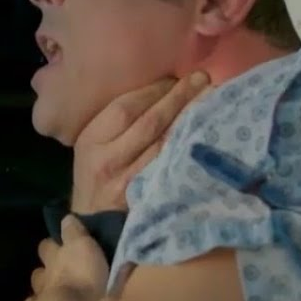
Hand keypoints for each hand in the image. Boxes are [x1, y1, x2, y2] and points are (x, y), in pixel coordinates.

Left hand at [16, 216, 110, 300]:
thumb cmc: (83, 287)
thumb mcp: (84, 252)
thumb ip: (75, 235)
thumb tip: (66, 218)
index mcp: (52, 267)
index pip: (47, 249)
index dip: (51, 247)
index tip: (55, 246)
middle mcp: (39, 289)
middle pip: (38, 278)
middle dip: (43, 278)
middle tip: (53, 281)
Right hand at [70, 72, 210, 213]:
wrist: (92, 224)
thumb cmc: (94, 178)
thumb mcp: (91, 148)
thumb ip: (114, 124)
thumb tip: (154, 93)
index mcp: (91, 139)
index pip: (124, 107)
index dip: (153, 90)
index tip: (175, 77)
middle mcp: (107, 158)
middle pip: (147, 121)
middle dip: (177, 97)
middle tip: (201, 78)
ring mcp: (128, 178)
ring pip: (164, 142)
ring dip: (189, 118)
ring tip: (210, 97)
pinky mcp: (146, 195)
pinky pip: (171, 165)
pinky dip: (188, 146)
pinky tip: (203, 132)